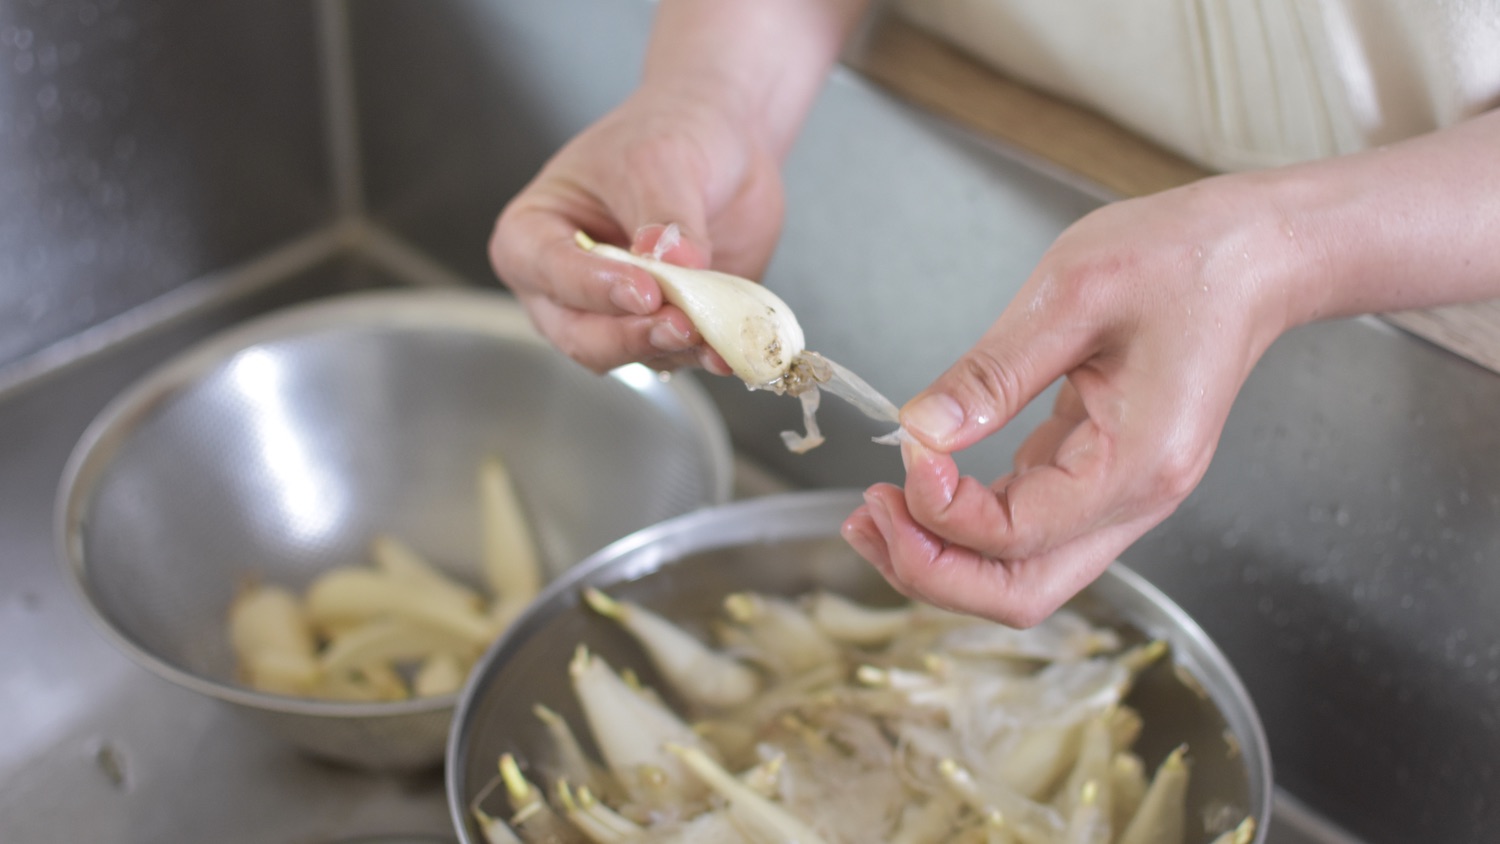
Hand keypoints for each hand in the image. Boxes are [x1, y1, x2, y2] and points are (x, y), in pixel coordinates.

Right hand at [489, 85, 785, 374]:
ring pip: (628, 354)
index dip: (593, 288)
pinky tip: (728, 350)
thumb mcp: (662, 159)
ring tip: (712, 337)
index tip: (644, 289)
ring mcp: (614, 312)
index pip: (548, 271)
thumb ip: (666, 216)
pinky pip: (674, 356)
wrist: (726, 141)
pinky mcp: (662, 327)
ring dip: (670, 350)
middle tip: (679, 324)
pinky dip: (701, 356)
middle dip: (630, 336)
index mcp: (534, 233)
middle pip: (579, 334)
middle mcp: (564, 285)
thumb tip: (676, 264)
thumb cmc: (670, 132)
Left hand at [842, 174, 1298, 625]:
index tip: (906, 454)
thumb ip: (992, 372)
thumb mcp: (1072, 294)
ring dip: (940, 560)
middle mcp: (1133, 502)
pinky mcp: (1095, 478)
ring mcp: (1116, 497)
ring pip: (1019, 576)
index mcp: (1136, 465)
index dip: (943, 512)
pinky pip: (1022, 533)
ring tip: (871, 516)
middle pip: (1020, 593)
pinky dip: (964, 528)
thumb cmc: (1181, 261)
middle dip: (931, 569)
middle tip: (867, 515)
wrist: (1253, 256)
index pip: (1017, 536)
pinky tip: (917, 496)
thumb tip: (919, 429)